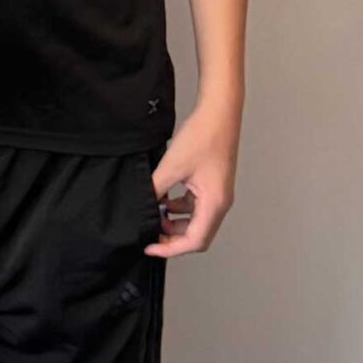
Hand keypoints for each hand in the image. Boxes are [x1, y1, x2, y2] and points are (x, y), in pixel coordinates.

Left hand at [145, 104, 238, 257]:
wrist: (218, 113)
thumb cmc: (202, 137)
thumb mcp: (171, 167)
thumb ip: (155, 190)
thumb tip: (141, 206)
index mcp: (214, 204)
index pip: (194, 241)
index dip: (170, 249)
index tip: (149, 246)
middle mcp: (220, 203)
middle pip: (197, 236)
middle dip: (172, 239)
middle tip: (150, 234)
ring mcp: (217, 194)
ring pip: (195, 221)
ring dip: (175, 223)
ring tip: (154, 213)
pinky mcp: (212, 185)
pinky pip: (195, 206)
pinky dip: (179, 208)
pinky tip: (163, 198)